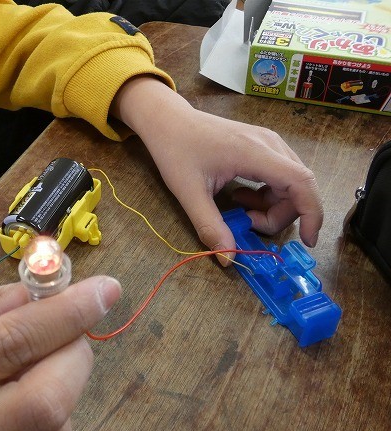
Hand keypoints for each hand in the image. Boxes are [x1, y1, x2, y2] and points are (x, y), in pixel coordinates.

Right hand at [0, 276, 120, 430]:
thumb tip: (38, 295)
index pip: (9, 346)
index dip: (67, 314)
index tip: (104, 290)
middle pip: (44, 406)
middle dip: (76, 356)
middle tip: (72, 326)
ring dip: (66, 385)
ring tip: (44, 355)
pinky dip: (46, 414)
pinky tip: (24, 388)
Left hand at [111, 76, 322, 264]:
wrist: (168, 121)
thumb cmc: (176, 150)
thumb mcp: (188, 193)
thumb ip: (210, 226)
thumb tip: (228, 258)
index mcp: (255, 152)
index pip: (301, 182)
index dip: (312, 213)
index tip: (307, 241)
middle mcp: (270, 144)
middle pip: (298, 188)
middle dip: (279, 216)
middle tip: (246, 225)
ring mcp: (269, 143)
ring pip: (290, 184)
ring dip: (272, 207)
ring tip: (239, 210)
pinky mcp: (263, 146)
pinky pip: (279, 177)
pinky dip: (266, 196)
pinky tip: (240, 196)